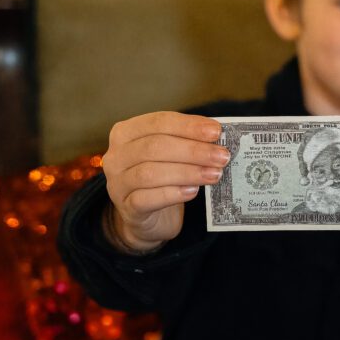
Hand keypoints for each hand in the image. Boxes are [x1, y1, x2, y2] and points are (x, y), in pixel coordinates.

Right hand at [101, 112, 228, 252]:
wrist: (148, 216)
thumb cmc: (163, 176)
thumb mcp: (172, 154)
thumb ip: (188, 141)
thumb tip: (216, 133)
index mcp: (126, 132)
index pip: (158, 122)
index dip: (188, 126)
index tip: (216, 132)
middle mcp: (116, 156)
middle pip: (155, 147)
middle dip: (193, 150)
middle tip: (222, 156)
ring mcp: (117, 183)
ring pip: (150, 173)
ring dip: (188, 172)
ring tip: (215, 174)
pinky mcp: (127, 208)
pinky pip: (146, 199)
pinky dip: (172, 194)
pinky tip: (192, 192)